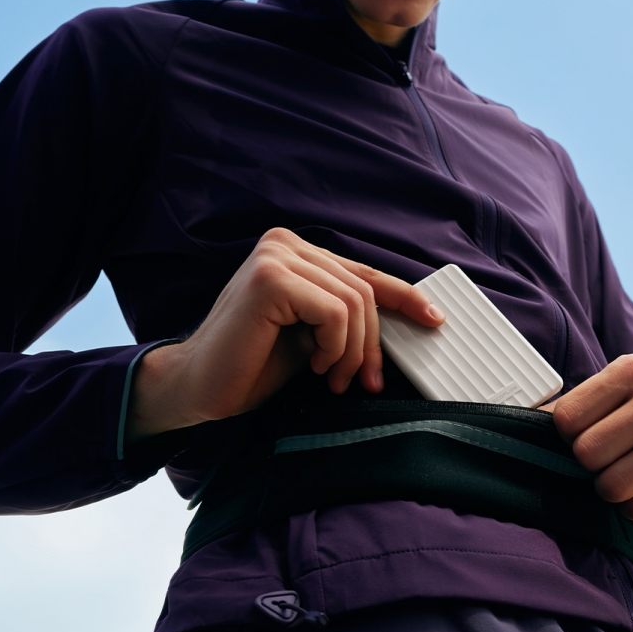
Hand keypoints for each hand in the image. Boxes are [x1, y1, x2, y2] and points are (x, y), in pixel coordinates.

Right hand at [125, 228, 442, 442]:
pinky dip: (335, 347)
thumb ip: (345, 317)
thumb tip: (407, 318)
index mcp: (294, 252)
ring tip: (333, 379)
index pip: (363, 274)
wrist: (199, 388)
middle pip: (364, 291)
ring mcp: (275, 256)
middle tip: (361, 382)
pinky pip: (335, 312)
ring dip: (353, 351)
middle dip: (372, 344)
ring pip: (355, 303)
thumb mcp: (313, 335)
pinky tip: (314, 366)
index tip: (434, 320)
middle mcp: (284, 244)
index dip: (405, 297)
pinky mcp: (271, 278)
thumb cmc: (252, 364)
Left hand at [542, 354, 632, 521]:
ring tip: (629, 474)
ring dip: (612, 491)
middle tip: (612, 458)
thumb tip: (519, 426)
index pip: (566, 418)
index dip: (569, 437)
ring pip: (613, 486)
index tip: (590, 434)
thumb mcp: (613, 396)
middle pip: (587, 453)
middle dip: (591, 466)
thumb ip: (569, 409)